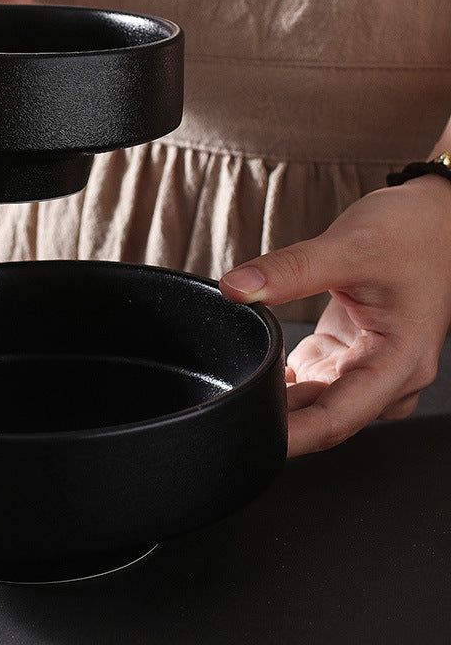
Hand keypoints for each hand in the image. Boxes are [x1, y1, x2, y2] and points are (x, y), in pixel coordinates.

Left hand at [219, 176, 450, 456]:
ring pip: (316, 402)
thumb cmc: (411, 232)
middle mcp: (388, 375)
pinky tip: (260, 365)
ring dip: (279, 399)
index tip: (250, 440)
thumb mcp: (348, 246)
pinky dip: (285, 378)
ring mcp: (369, 367)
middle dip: (277, 421)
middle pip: (324, 418)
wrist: (434, 217)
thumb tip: (236, 288)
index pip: (336, 419)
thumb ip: (290, 270)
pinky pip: (313, 381)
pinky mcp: (352, 354)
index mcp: (399, 363)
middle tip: (227, 408)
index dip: (290, 436)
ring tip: (237, 384)